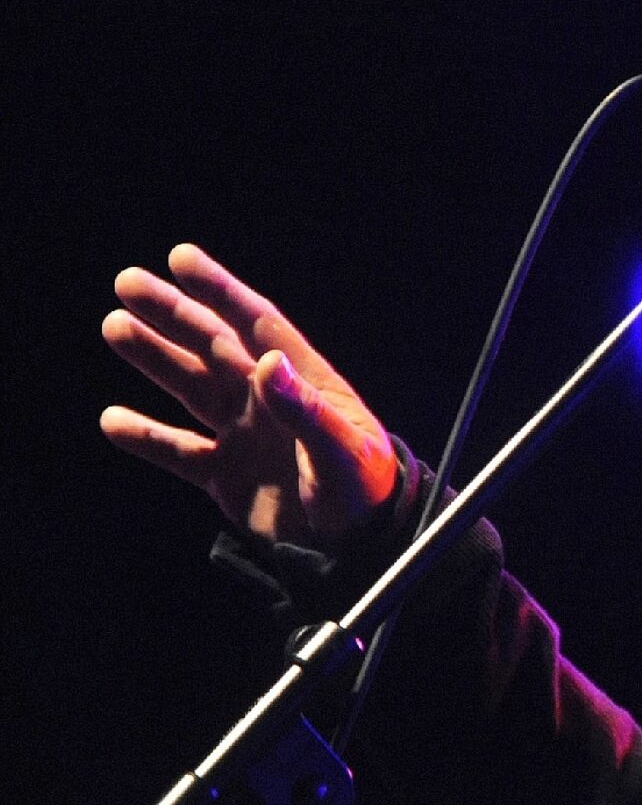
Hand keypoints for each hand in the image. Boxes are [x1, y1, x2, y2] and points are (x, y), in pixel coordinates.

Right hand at [100, 245, 398, 553]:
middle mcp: (268, 400)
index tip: (181, 258)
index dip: (220, 289)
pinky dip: (147, 437)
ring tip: (115, 326)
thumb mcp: (342, 448)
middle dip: (172, 313)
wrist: (360, 547)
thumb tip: (266, 362)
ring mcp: (245, 434)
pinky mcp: (226, 475)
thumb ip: (304, 407)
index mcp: (302, 381)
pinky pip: (178, 451)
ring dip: (153, 358)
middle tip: (127, 281)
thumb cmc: (366, 489)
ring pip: (190, 386)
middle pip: (212, 345)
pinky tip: (113, 420)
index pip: (256, 323)